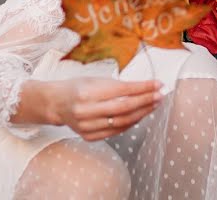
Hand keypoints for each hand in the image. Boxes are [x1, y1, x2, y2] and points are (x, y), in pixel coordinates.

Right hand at [30, 77, 162, 141]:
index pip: (122, 90)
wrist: (55, 103)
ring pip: (122, 122)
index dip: (143, 88)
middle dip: (146, 101)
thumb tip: (145, 88)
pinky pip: (116, 131)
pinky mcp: (89, 136)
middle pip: (124, 108)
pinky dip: (130, 123)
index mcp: (88, 92)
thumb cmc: (77, 87)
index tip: (158, 84)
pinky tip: (140, 115)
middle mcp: (86, 111)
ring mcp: (87, 126)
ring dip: (142, 113)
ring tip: (154, 105)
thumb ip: (117, 86)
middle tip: (160, 95)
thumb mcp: (95, 80)